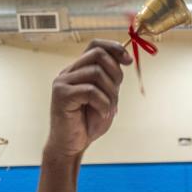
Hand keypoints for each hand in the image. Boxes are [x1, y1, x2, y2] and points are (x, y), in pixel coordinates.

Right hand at [45, 41, 131, 158]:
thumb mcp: (106, 97)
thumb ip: (111, 79)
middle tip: (117, 94)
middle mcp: (68, 72)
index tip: (129, 61)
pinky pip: (91, 91)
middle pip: (98, 55)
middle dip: (116, 73)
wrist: (71, 146)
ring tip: (108, 109)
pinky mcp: (62, 95)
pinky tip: (102, 114)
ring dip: (111, 93)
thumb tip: (125, 59)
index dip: (114, 48)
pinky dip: (103, 103)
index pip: (95, 45)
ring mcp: (63, 82)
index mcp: (78, 70)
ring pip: (96, 73)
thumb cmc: (88, 123)